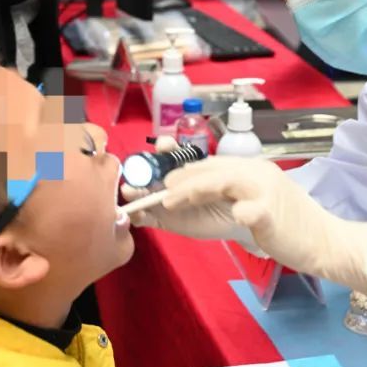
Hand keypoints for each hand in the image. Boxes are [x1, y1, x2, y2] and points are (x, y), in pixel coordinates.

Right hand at [120, 137, 241, 238]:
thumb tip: (183, 170)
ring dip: (132, 192)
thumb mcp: (219, 177)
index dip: (163, 147)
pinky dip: (136, 215)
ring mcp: (161, 199)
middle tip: (139, 172)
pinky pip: (143, 217)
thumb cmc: (228, 192)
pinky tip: (136, 213)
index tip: (165, 147)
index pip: (165, 151)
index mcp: (179, 164)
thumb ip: (201, 172)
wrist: (235, 218)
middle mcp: (166, 179)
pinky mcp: (161, 220)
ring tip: (130, 191)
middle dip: (139, 171)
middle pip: (147, 172)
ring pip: (140, 194)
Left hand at [163, 157, 366, 283]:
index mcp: (252, 169)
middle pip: (212, 168)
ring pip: (223, 180)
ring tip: (170, 201)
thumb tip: (182, 198)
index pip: (211, 163)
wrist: (324, 242)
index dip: (182, 169)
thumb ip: (225, 199)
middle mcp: (258, 173)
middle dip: (179, 178)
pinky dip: (235, 211)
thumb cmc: (286, 228)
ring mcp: (267, 190)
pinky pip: (249, 209)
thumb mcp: (252, 206)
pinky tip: (223, 218)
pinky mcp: (273, 212)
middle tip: (156, 191)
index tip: (160, 179)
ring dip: (193, 189)